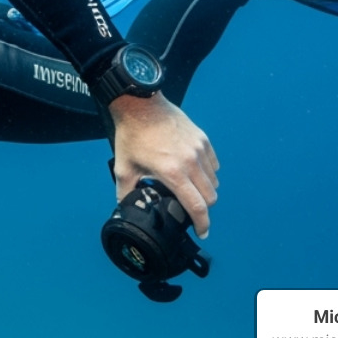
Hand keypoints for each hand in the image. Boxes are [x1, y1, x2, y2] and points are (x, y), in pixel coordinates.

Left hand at [107, 93, 218, 237]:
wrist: (140, 104)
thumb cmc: (132, 135)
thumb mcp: (124, 167)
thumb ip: (125, 191)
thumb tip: (124, 207)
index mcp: (173, 173)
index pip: (197, 206)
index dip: (202, 224)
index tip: (202, 232)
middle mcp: (191, 162)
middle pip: (210, 197)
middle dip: (203, 208)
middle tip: (191, 208)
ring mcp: (199, 149)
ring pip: (214, 181)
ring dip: (206, 190)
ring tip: (191, 189)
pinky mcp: (203, 139)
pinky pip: (214, 164)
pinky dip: (208, 172)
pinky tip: (194, 171)